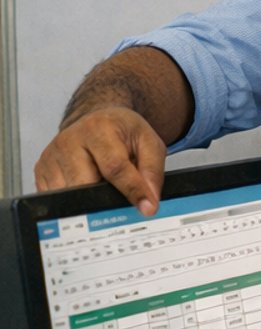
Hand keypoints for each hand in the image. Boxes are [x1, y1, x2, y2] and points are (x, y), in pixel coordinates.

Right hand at [34, 109, 168, 213]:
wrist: (97, 120)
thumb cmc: (122, 133)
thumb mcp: (149, 143)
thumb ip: (152, 171)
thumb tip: (148, 203)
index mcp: (98, 129)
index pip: (114, 167)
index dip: (132, 190)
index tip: (147, 208)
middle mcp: (69, 141)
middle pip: (86, 185)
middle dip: (106, 199)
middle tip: (121, 202)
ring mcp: (51, 156)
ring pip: (69, 195)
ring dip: (89, 200)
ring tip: (103, 187)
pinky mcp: (41, 169)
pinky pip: (56, 197)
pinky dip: (74, 200)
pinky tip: (86, 188)